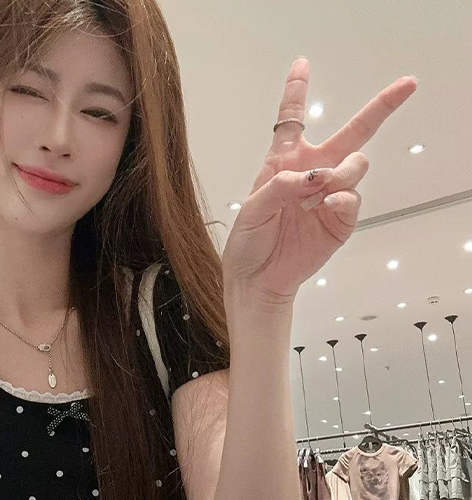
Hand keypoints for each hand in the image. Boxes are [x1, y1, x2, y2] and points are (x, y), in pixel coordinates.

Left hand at [221, 57, 417, 309]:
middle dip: (381, 107)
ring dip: (341, 172)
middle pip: (351, 133)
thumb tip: (314, 177)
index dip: (297, 90)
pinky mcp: (340, 220)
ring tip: (317, 192)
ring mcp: (329, 195)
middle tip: (406, 85)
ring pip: (356, 165)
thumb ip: (279, 186)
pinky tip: (327, 204)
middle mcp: (311, 173)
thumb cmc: (248, 242)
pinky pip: (353, 199)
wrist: (257, 280)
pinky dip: (342, 198)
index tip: (302, 64)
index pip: (292, 120)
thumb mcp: (252, 210)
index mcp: (283, 163)